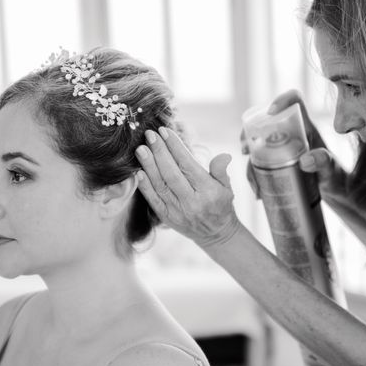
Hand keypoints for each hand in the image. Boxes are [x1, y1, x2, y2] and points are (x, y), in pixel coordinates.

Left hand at [135, 128, 241, 247]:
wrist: (215, 234)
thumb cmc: (221, 204)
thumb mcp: (227, 187)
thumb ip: (221, 170)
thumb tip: (224, 156)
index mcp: (208, 192)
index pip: (188, 165)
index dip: (175, 147)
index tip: (165, 131)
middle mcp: (192, 202)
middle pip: (171, 174)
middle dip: (159, 152)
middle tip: (149, 134)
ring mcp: (178, 211)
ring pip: (160, 185)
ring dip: (148, 166)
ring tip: (140, 149)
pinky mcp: (167, 218)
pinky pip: (153, 200)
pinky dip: (144, 186)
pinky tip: (138, 172)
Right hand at [242, 89, 338, 198]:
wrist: (335, 192)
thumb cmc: (336, 176)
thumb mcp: (331, 170)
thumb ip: (323, 162)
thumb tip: (304, 160)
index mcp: (306, 128)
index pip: (295, 102)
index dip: (282, 100)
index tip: (270, 112)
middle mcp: (291, 135)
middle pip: (265, 123)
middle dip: (249, 133)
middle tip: (246, 150)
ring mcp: (281, 149)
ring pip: (257, 147)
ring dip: (250, 162)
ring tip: (256, 184)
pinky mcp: (276, 164)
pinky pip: (259, 165)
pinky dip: (255, 178)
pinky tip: (259, 193)